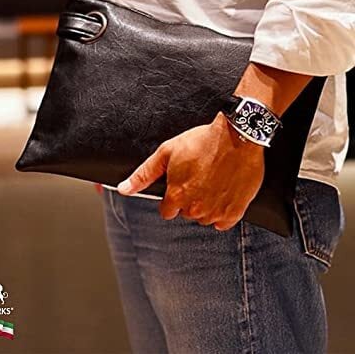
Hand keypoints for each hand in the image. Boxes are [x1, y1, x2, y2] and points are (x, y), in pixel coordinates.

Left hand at [117, 112, 264, 230]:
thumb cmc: (202, 141)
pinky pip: (224, 222)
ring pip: (205, 218)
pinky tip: (224, 192)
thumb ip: (144, 174)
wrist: (237, 137)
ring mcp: (216, 211)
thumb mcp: (167, 152)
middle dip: (190, 199)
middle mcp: (195, 208)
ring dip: (207, 205)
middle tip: (199, 177)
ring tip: (213, 181)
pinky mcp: (235, 211)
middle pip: (187, 213)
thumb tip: (123, 189)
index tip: (181, 185)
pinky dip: (223, 211)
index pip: (167, 211)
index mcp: (177, 195)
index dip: (172, 198)